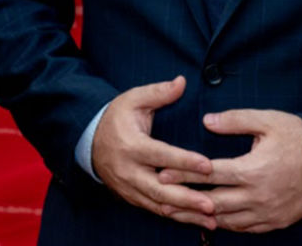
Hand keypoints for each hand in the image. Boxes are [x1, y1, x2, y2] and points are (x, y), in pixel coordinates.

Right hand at [92, 76, 216, 228]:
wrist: (89, 139)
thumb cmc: (116, 117)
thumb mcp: (134, 99)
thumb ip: (159, 92)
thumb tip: (182, 82)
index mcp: (131, 145)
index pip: (161, 155)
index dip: (184, 161)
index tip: (208, 165)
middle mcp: (129, 170)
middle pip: (160, 190)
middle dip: (187, 199)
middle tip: (212, 204)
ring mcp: (129, 187)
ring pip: (159, 206)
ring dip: (186, 214)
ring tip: (211, 219)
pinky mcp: (131, 197)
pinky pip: (155, 210)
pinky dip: (176, 216)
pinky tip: (195, 220)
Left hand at [158, 109, 301, 233]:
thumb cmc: (299, 138)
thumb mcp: (269, 121)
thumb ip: (236, 120)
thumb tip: (207, 121)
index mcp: (252, 169)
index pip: (209, 174)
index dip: (183, 174)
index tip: (162, 173)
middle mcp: (256, 195)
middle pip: (211, 202)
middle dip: (184, 201)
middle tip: (160, 199)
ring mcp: (265, 212)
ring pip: (225, 220)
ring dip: (200, 217)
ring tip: (178, 213)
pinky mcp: (274, 222)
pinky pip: (243, 228)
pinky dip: (224, 225)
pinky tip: (210, 221)